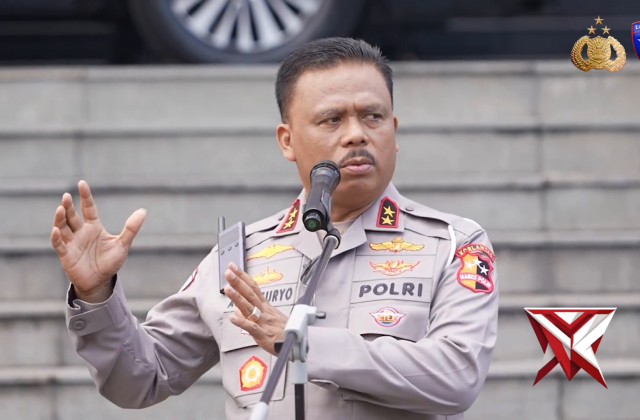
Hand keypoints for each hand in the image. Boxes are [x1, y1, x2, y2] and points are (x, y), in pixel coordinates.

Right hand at [50, 180, 146, 302]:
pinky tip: (57, 230)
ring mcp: (72, 243)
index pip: (89, 208)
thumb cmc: (110, 262)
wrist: (101, 281)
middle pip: (72, 216)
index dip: (85, 196)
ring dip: (60, 219)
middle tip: (66, 196)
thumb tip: (143, 211)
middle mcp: (81, 232)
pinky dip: (57, 237)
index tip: (82, 183)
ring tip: (60, 209)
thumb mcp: (123, 244)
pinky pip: (59, 244)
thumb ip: (131, 228)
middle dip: (68, 206)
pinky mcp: (66, 255)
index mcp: (94, 227)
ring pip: (63, 227)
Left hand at [224, 263, 288, 355]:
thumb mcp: (269, 318)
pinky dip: (242, 322)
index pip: (253, 288)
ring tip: (228, 289)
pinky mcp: (263, 335)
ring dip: (238, 298)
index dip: (243, 277)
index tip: (233, 267)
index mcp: (265, 306)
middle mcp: (264, 311)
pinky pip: (251, 328)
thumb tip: (237, 307)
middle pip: (250, 294)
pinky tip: (232, 318)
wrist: (297, 344)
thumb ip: (252, 312)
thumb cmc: (284, 331)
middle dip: (238, 282)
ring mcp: (263, 322)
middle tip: (229, 272)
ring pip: (249, 308)